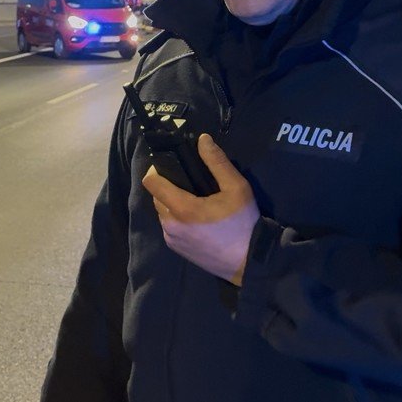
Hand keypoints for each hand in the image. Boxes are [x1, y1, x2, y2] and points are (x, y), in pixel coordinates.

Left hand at [141, 134, 259, 285]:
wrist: (250, 262)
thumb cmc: (244, 223)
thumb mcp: (237, 187)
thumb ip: (217, 162)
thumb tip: (202, 139)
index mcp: (181, 208)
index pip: (151, 182)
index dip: (158, 170)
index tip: (173, 166)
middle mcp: (170, 225)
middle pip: (156, 197)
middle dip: (168, 187)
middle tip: (190, 183)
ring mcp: (172, 239)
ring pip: (162, 213)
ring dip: (172, 204)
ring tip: (195, 200)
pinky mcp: (177, 250)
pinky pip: (169, 227)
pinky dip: (177, 219)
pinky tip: (197, 219)